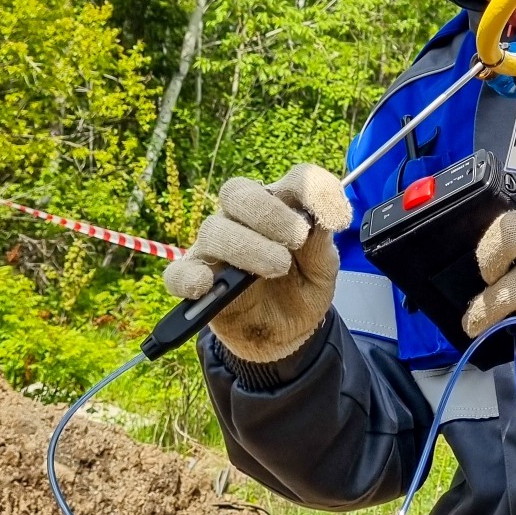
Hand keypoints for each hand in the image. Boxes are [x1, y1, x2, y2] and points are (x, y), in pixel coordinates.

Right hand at [163, 164, 351, 361]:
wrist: (287, 333)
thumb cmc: (302, 289)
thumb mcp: (323, 269)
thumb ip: (320, 244)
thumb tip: (321, 219)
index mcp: (279, 207)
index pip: (292, 180)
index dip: (314, 190)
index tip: (336, 220)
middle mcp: (242, 219)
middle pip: (238, 192)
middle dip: (269, 212)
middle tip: (297, 237)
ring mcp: (215, 249)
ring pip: (214, 229)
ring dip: (247, 246)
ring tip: (277, 268)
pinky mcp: (196, 281)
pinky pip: (179, 272)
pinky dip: (189, 276)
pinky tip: (206, 284)